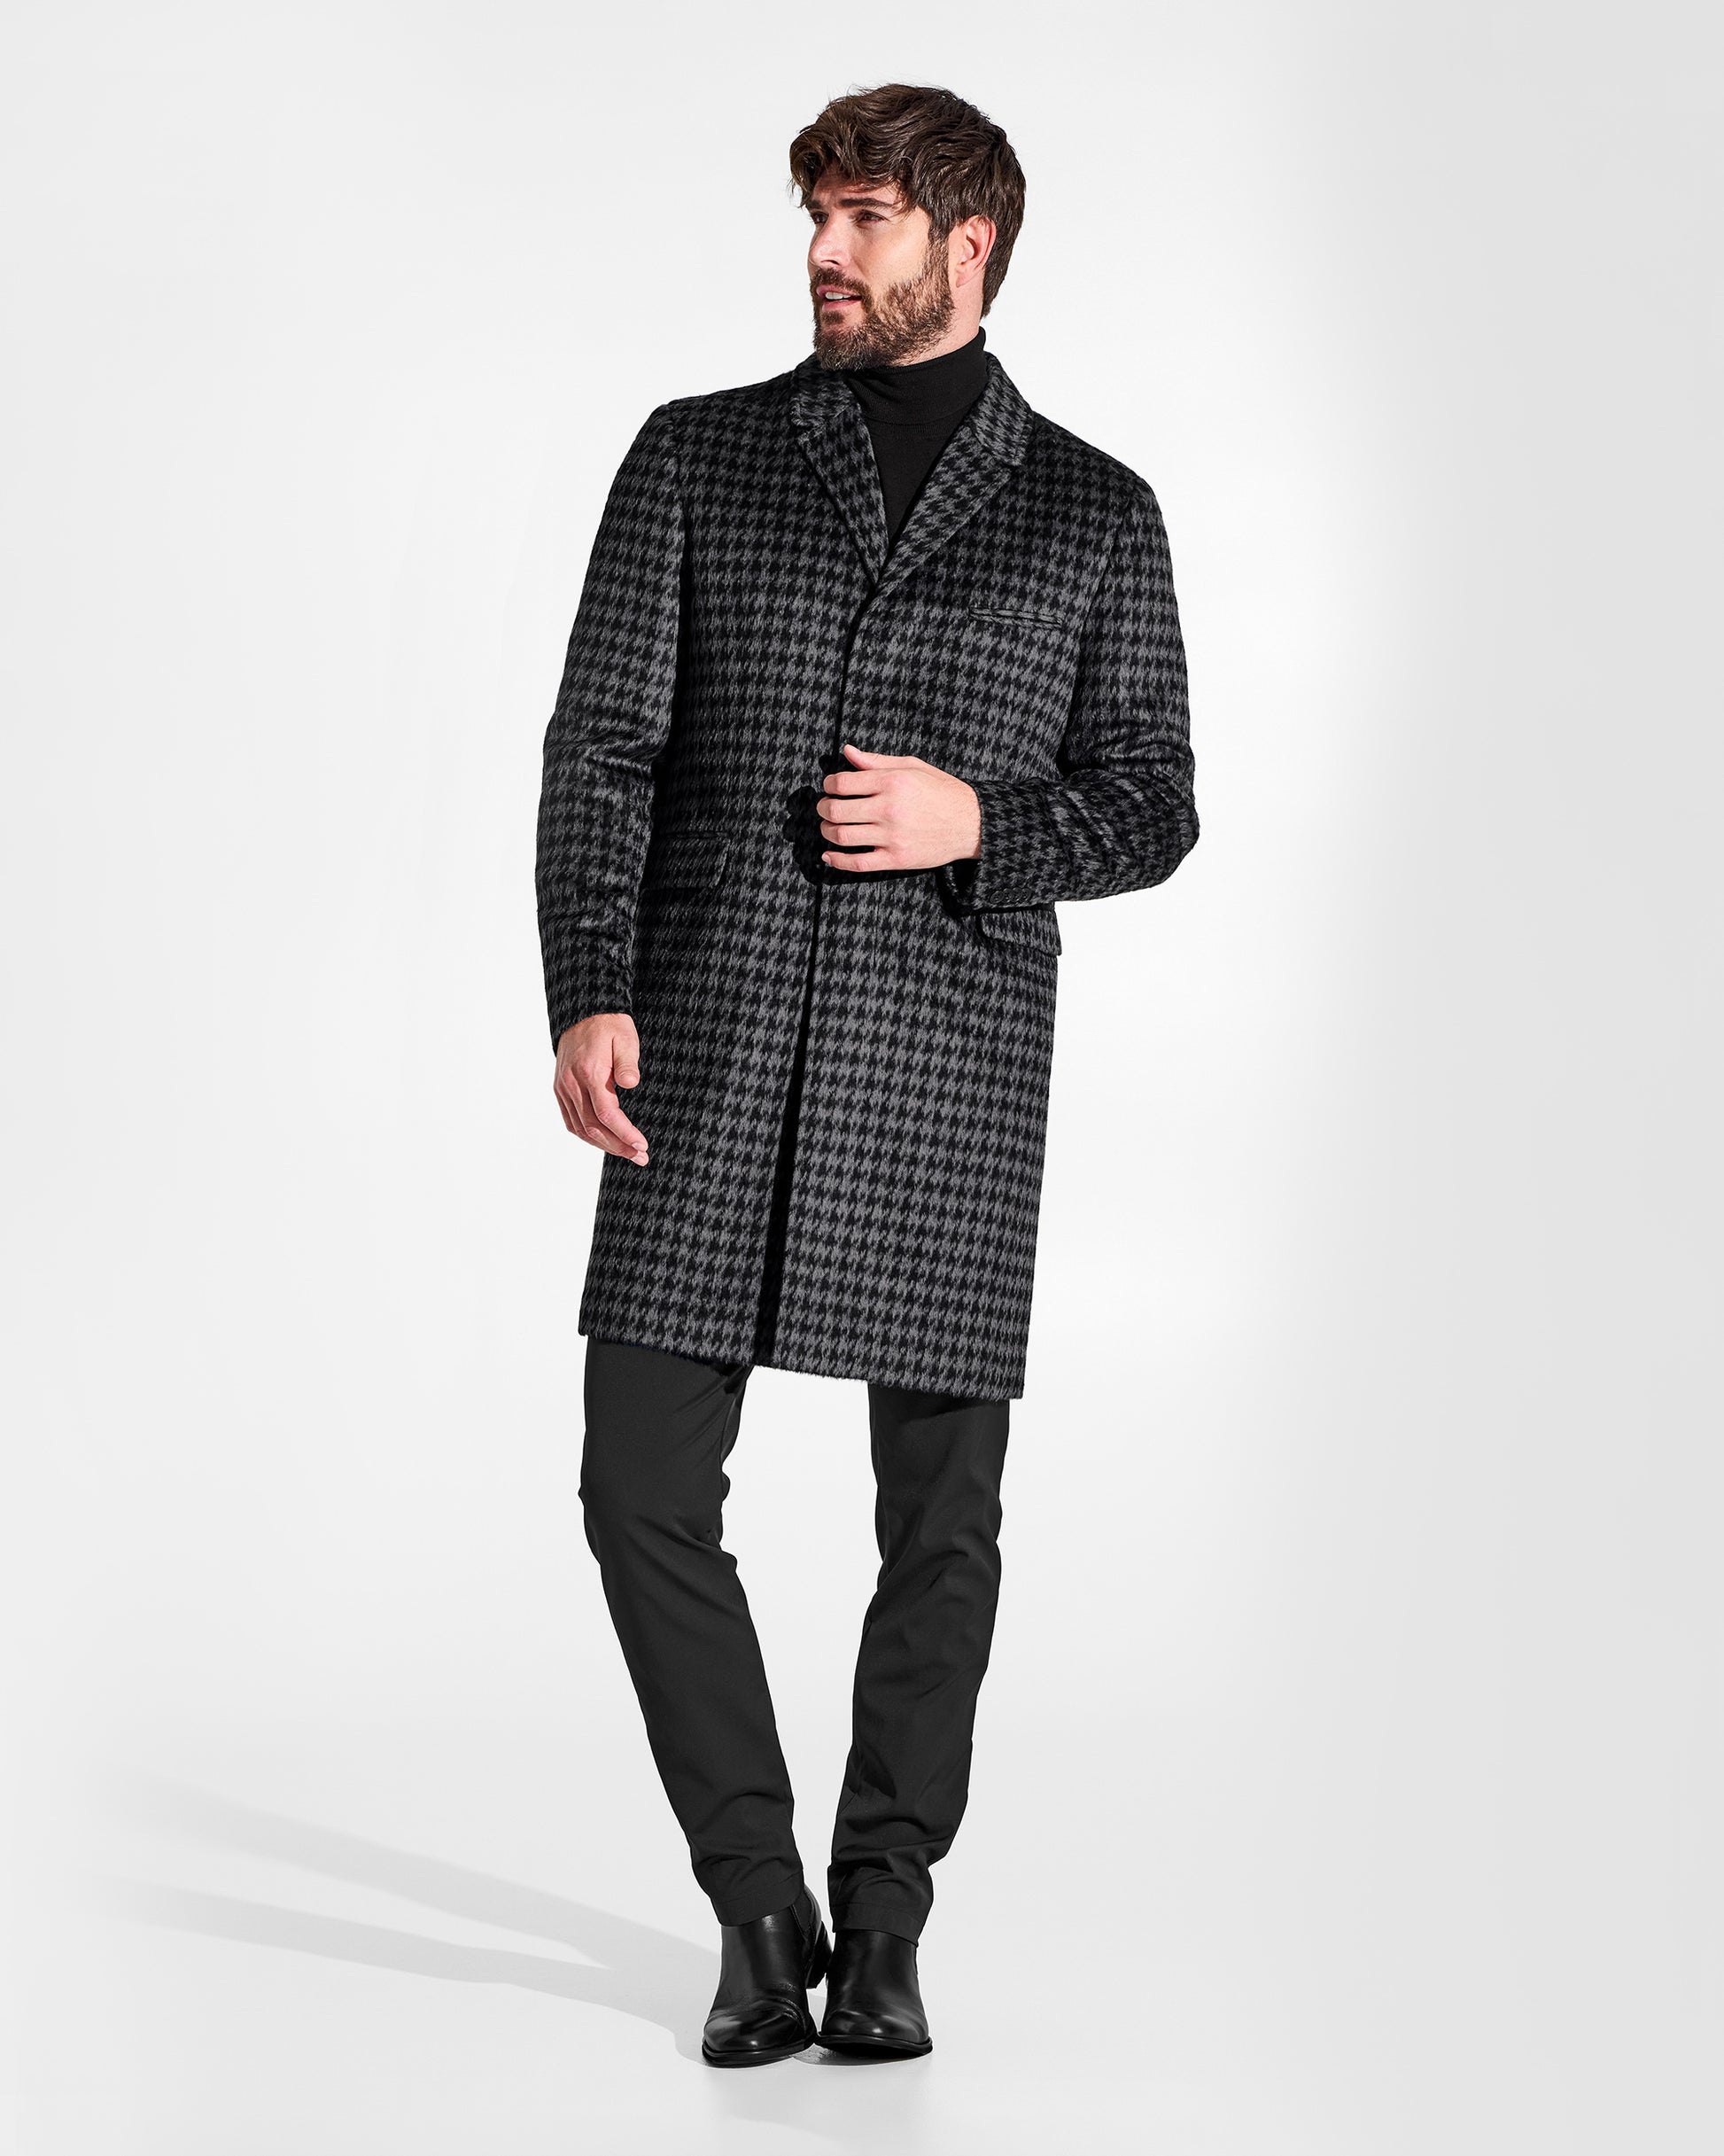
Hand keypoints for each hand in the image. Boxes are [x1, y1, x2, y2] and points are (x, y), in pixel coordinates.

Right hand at [554, 1014, 648, 1165]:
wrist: (583, 1012)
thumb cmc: (609, 1025)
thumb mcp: (625, 1038)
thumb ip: (628, 1062)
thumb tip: (631, 1084)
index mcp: (590, 1073)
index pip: (607, 1114)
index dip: (624, 1134)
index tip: (642, 1145)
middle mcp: (572, 1084)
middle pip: (593, 1127)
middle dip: (618, 1146)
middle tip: (640, 1157)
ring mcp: (563, 1088)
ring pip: (580, 1128)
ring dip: (603, 1146)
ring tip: (626, 1153)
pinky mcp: (560, 1089)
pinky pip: (570, 1121)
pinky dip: (586, 1136)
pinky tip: (602, 1142)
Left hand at [818, 743, 981, 871]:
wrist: (971, 823)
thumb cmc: (942, 792)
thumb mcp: (912, 767)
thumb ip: (877, 761)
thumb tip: (848, 752)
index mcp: (892, 782)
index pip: (842, 783)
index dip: (828, 784)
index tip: (830, 787)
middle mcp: (889, 809)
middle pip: (836, 810)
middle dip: (823, 808)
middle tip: (824, 807)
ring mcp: (892, 837)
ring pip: (842, 837)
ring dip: (826, 832)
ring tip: (828, 827)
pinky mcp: (897, 859)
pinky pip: (857, 864)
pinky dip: (837, 861)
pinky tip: (828, 856)